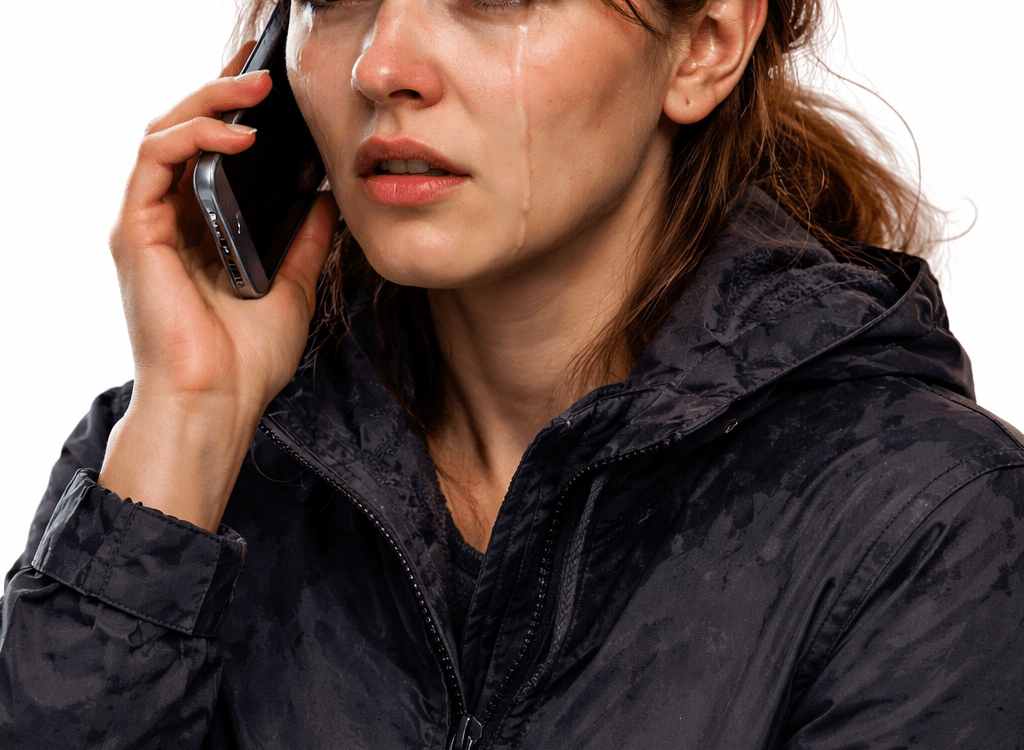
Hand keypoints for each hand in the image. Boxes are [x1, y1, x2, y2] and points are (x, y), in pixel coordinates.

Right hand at [100, 45, 338, 530]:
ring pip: (164, 134)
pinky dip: (196, 137)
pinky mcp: (135, 232)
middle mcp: (168, 223)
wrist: (219, 405)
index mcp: (200, 234)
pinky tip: (240, 136)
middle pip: (184, 134)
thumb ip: (304, 242)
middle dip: (223, 95)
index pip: (210, 155)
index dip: (236, 116)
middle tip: (265, 74)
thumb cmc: (247, 362)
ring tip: (257, 91)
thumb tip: (325, 200)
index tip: (275, 94)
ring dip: (210, 103)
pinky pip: (156, 160)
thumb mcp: (293, 288)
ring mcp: (147, 226)